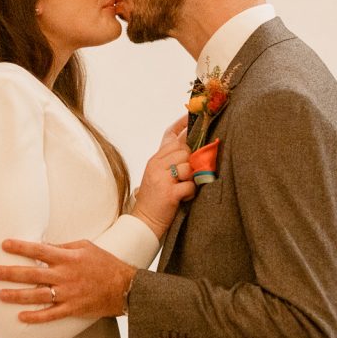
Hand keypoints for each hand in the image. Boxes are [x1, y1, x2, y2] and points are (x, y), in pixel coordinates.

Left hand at [0, 239, 135, 322]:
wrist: (125, 287)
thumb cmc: (105, 263)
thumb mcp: (86, 247)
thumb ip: (64, 247)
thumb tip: (44, 245)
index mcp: (68, 258)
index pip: (40, 250)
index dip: (21, 247)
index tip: (4, 244)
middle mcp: (66, 275)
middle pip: (33, 273)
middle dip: (10, 272)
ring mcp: (68, 293)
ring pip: (38, 295)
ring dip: (17, 295)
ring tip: (0, 294)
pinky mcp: (73, 308)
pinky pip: (51, 315)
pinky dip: (36, 317)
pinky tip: (21, 317)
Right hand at [132, 116, 196, 238]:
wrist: (143, 222)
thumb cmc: (155, 199)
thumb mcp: (158, 174)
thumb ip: (170, 159)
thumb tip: (190, 146)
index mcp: (155, 159)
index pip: (170, 136)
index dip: (183, 125)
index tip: (193, 115)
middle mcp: (156, 165)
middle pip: (184, 149)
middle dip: (191, 160)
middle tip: (188, 173)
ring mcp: (161, 178)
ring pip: (188, 166)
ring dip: (191, 178)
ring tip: (183, 187)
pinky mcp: (168, 192)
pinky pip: (189, 184)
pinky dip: (190, 192)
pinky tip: (184, 197)